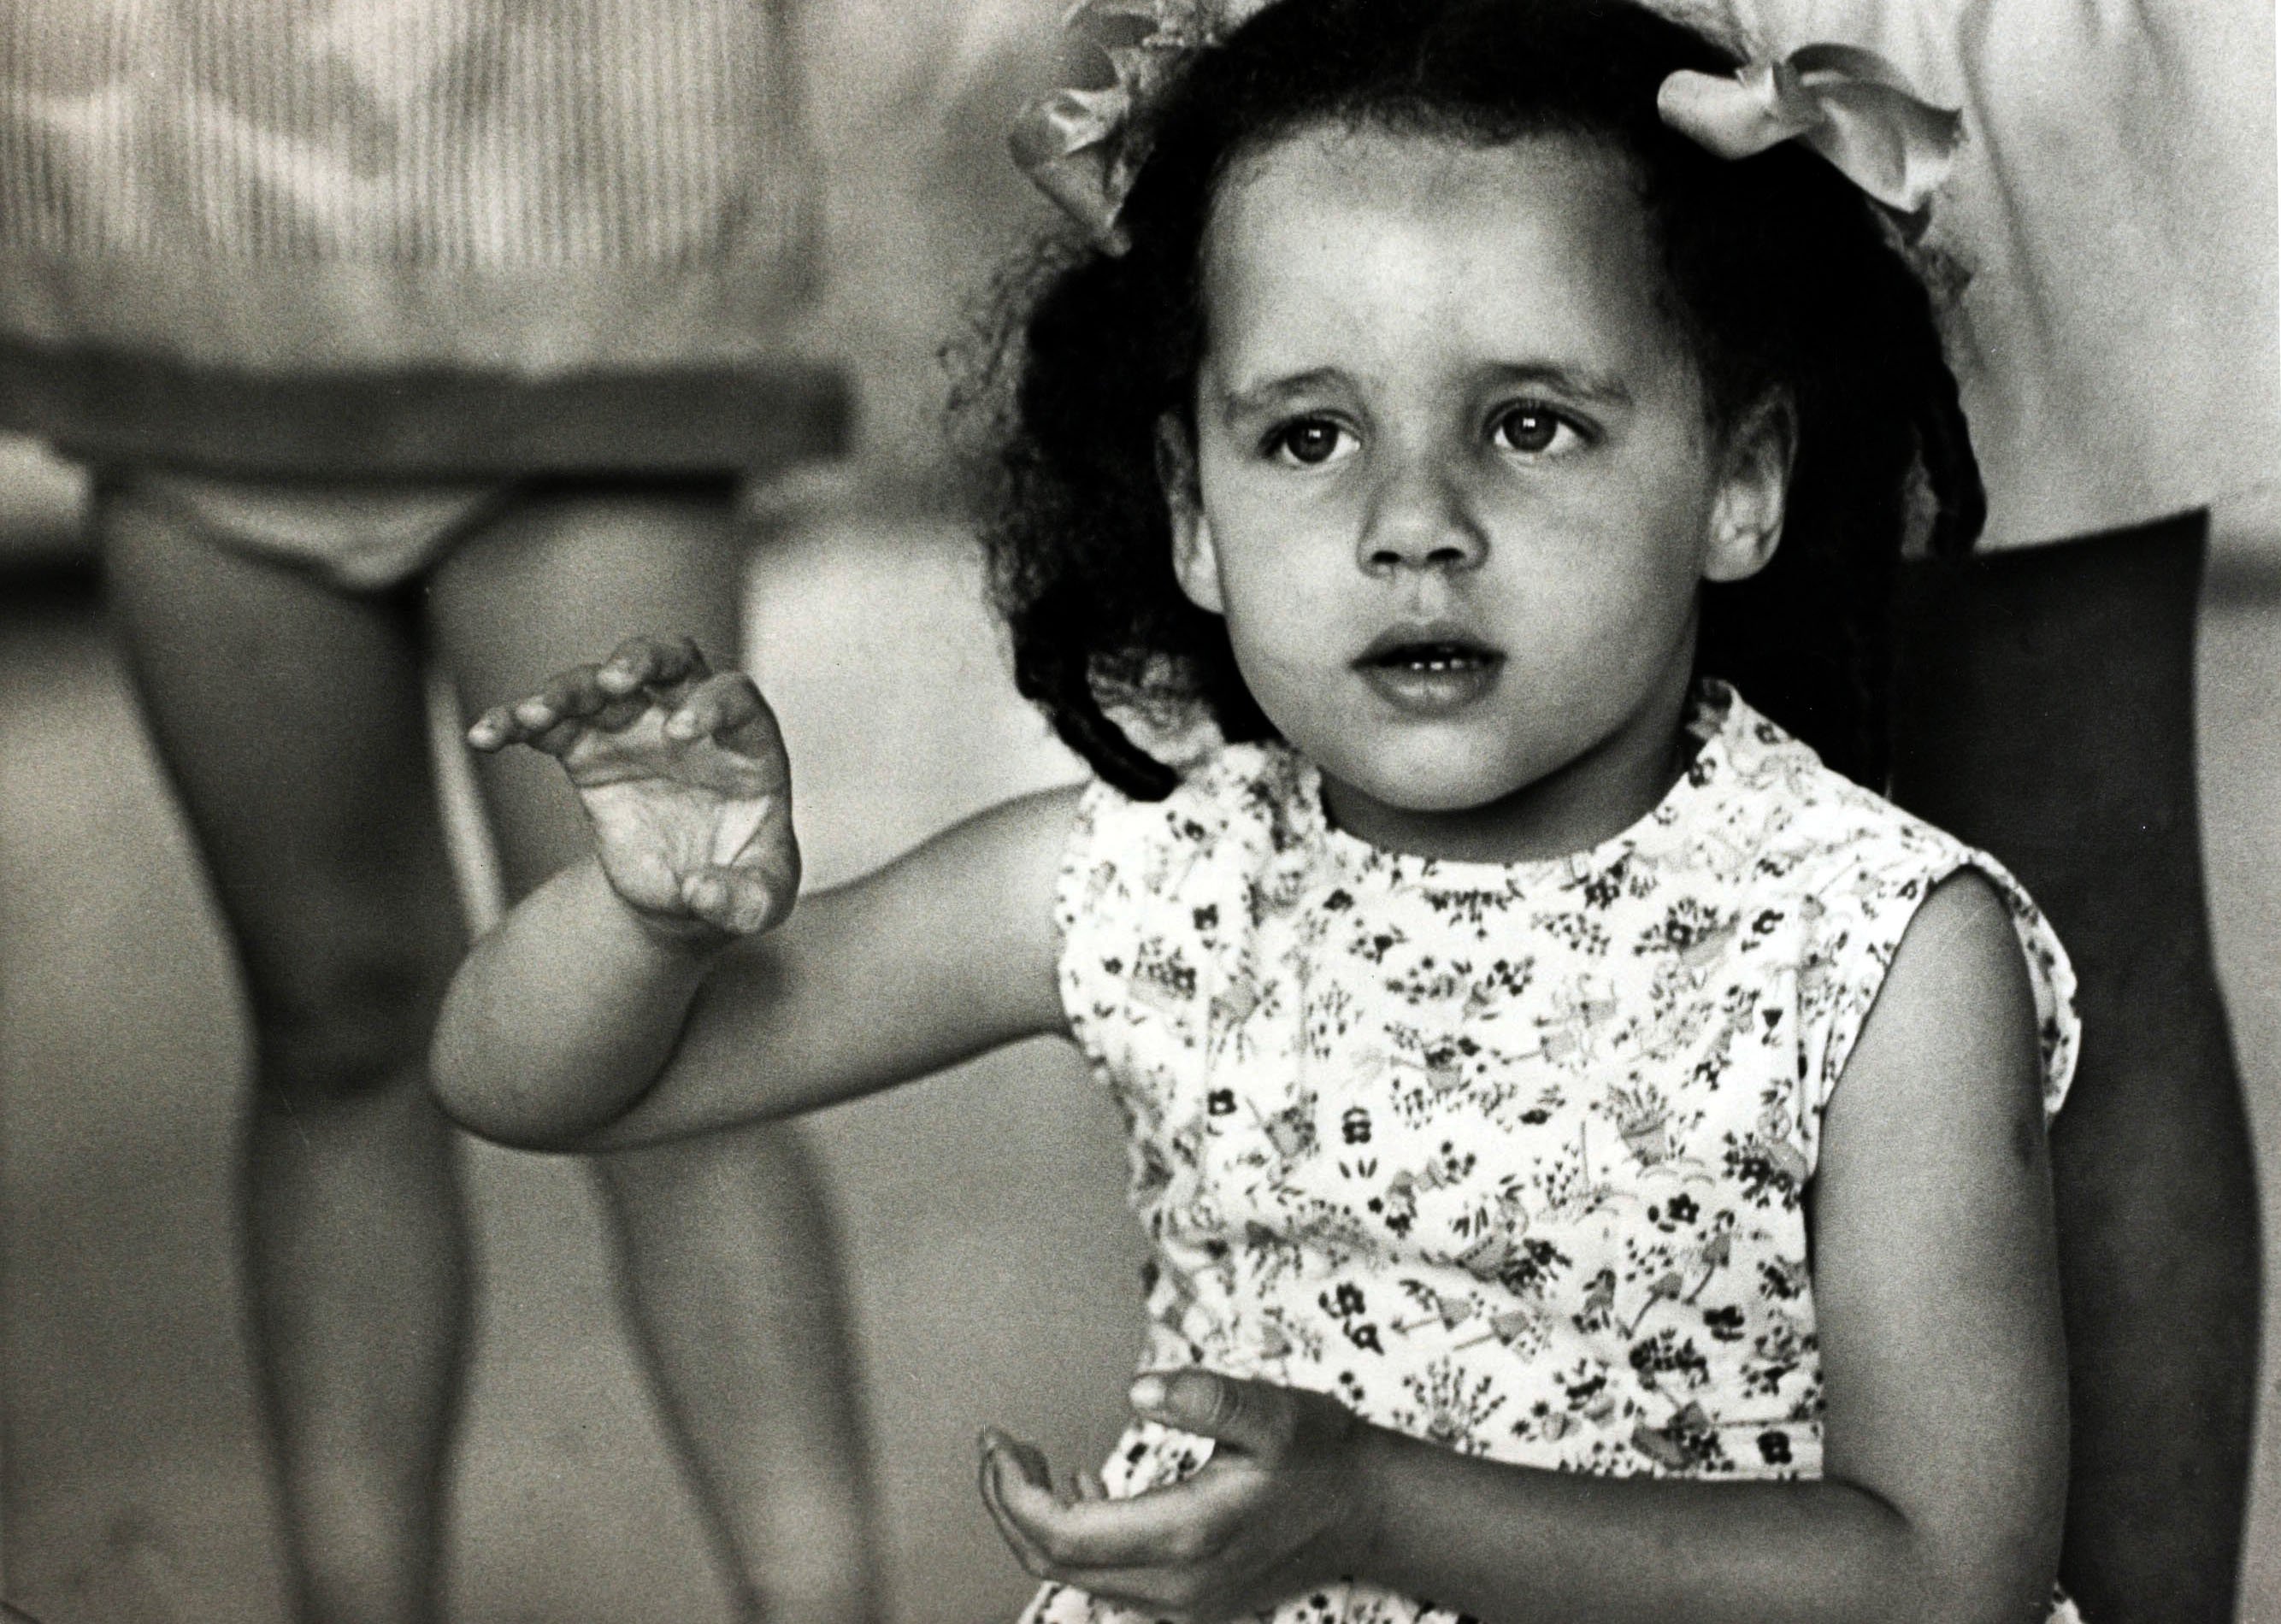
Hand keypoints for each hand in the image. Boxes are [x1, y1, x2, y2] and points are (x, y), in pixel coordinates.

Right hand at [468, 635, 797, 940]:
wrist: (688, 893)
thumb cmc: (741, 882)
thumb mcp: (761, 903)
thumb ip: (746, 902)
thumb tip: (700, 890)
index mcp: (747, 745)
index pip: (735, 699)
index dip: (711, 706)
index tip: (680, 736)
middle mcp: (692, 720)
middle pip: (672, 660)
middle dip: (641, 659)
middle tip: (616, 681)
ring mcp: (638, 730)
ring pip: (600, 685)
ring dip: (568, 689)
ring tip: (535, 714)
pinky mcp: (590, 752)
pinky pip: (550, 725)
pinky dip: (515, 722)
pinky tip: (485, 735)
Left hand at [979, 1370, 1376, 1623]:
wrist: (1369, 1510)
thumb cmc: (1320, 1453)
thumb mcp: (1272, 1411)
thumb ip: (1209, 1400)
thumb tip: (1141, 1392)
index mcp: (1186, 1536)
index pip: (1064, 1534)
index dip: (1013, 1494)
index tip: (997, 1443)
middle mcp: (1176, 1586)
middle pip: (1057, 1563)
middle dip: (1010, 1505)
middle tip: (996, 1447)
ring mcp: (1182, 1603)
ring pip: (1077, 1576)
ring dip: (1037, 1521)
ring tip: (1021, 1461)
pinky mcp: (1189, 1600)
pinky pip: (1109, 1580)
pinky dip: (1076, 1539)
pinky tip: (1082, 1485)